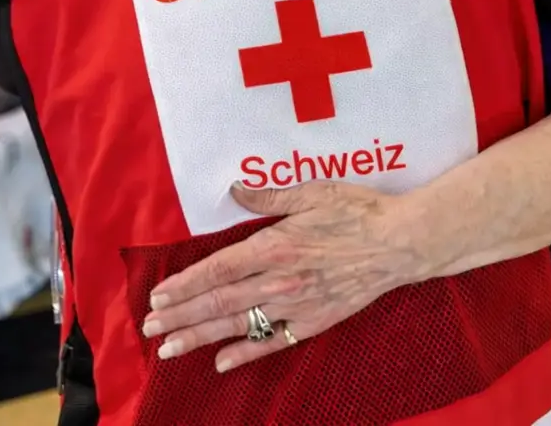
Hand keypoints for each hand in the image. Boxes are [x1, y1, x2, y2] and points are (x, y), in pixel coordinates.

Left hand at [140, 181, 422, 372]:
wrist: (400, 243)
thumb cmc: (356, 211)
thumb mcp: (312, 192)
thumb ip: (269, 194)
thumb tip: (235, 188)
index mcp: (275, 245)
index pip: (217, 269)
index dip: (184, 285)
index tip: (158, 296)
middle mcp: (280, 280)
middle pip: (220, 301)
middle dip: (181, 316)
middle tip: (150, 328)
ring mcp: (297, 305)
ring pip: (239, 325)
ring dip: (201, 337)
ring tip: (170, 349)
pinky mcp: (314, 321)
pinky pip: (274, 342)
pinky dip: (246, 353)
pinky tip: (221, 362)